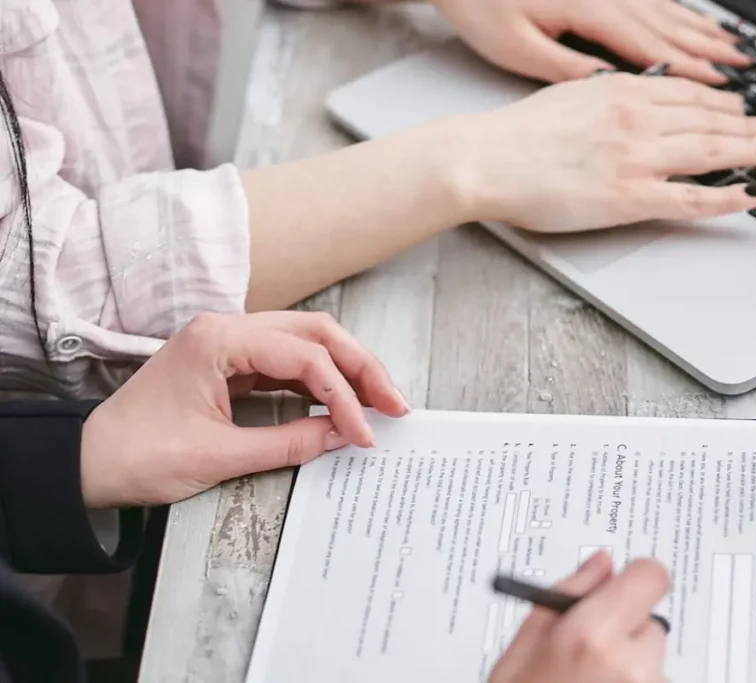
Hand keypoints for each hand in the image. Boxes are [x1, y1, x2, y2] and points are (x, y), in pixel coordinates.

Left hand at [79, 311, 408, 508]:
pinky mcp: (232, 363)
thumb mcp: (218, 456)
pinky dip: (321, 382)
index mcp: (219, 339)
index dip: (344, 394)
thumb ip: (289, 442)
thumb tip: (343, 435)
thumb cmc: (137, 455)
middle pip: (315, 333)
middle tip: (394, 403)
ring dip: (346, 371)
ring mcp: (230, 343)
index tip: (365, 432)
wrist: (88, 463)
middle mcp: (228, 329)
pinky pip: (289, 363)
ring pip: (307, 342)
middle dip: (360, 367)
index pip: (305, 357)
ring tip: (380, 402)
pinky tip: (342, 403)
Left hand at [431, 0, 750, 83]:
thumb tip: (609, 85)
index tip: (723, 87)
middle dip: (711, 51)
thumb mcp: (516, 48)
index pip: (653, 48)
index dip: (692, 71)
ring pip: (667, 10)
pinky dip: (678, 13)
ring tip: (733, 47)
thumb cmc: (481, 5)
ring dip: (702, 31)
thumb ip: (567, 67)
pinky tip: (692, 21)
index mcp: (590, 11)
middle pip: (671, 27)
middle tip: (745, 69)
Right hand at [451, 73, 755, 233]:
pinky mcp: (629, 197)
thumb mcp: (570, 95)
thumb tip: (636, 98)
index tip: (744, 108)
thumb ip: (610, 97)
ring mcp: (637, 158)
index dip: (726, 101)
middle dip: (751, 127)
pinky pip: (693, 198)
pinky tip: (752, 196)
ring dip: (752, 154)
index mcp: (621, 92)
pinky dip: (729, 196)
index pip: (690, 92)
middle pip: (711, 120)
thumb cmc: (516, 135)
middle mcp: (637, 119)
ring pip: (712, 152)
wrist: (485, 159)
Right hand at [490, 552, 669, 682]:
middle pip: (650, 623)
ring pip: (653, 664)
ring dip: (631, 672)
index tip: (622, 590)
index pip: (650, 576)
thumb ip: (565, 596)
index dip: (635, 580)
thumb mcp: (520, 651)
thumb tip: (599, 564)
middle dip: (624, 634)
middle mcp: (629, 665)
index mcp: (590, 635)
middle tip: (588, 660)